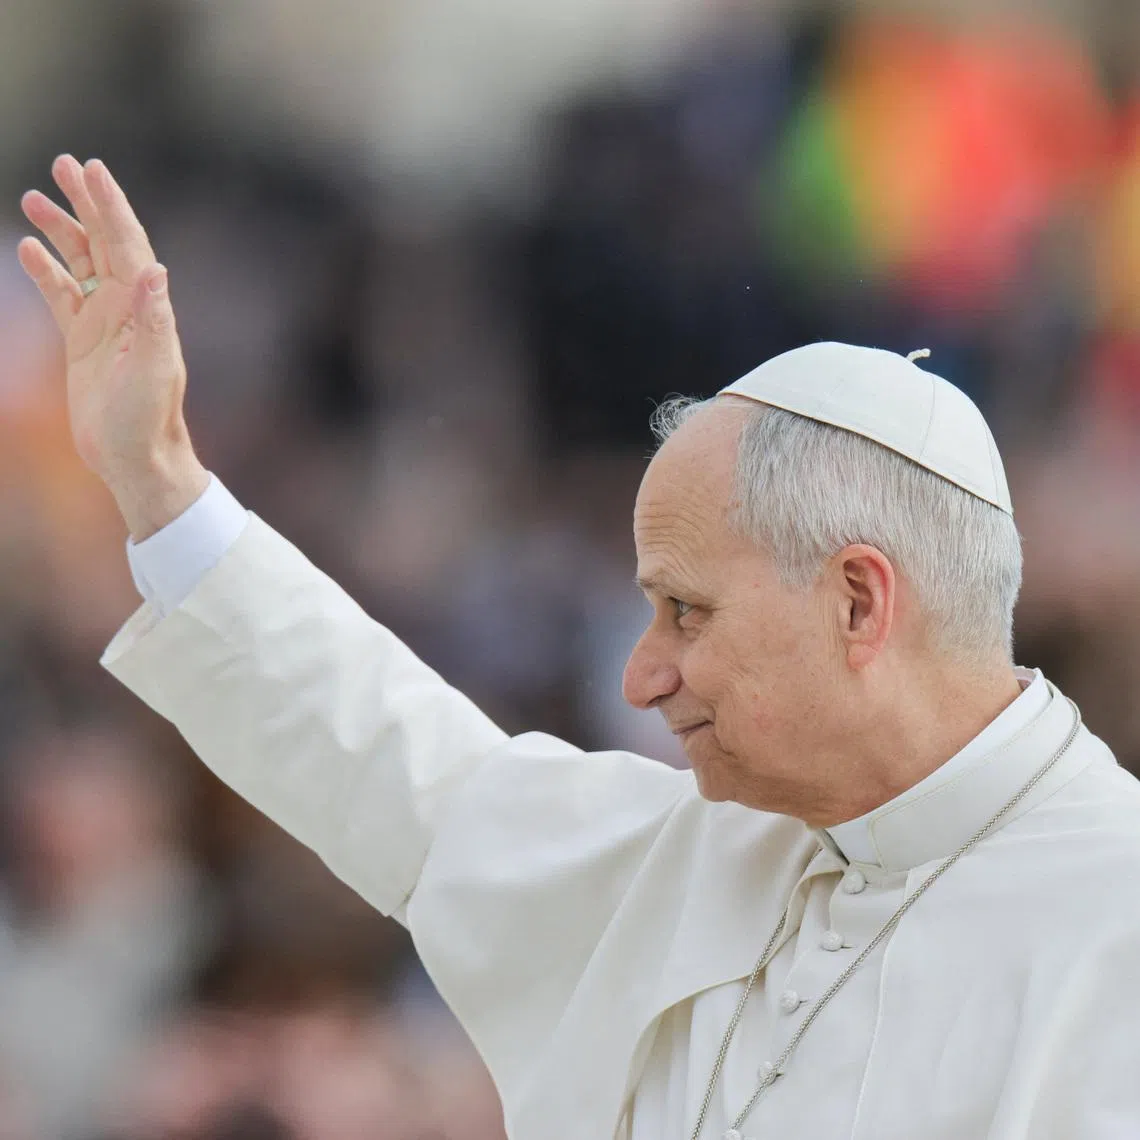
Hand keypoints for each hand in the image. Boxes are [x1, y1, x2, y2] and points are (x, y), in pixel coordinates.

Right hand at [17, 155, 207, 539]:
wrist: (135, 458)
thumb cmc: (149, 418)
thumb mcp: (154, 369)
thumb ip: (154, 319)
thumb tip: (154, 268)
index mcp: (146, 310)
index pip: (128, 245)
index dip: (112, 206)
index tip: (93, 169)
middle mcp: (128, 310)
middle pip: (105, 243)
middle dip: (86, 204)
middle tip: (65, 164)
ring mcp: (104, 323)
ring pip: (80, 264)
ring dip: (61, 231)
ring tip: (35, 198)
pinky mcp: (82, 342)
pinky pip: (61, 296)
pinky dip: (46, 271)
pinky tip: (27, 249)